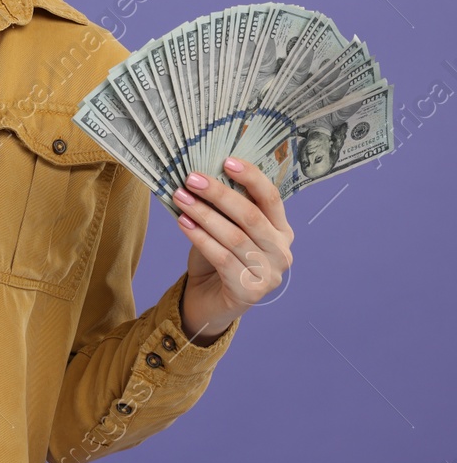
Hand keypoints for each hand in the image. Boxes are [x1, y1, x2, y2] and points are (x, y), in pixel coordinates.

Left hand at [172, 157, 294, 345]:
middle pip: (251, 216)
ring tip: (180, 198)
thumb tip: (201, 175)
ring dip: (203, 214)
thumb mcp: (223, 228)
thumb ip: (223, 208)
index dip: (251, 177)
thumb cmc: (217, 258)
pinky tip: (183, 223)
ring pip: (234, 236)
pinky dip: (200, 238)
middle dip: (219, 194)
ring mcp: (270, 274)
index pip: (271, 198)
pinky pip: (222, 258)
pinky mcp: (250, 291)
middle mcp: (282, 251)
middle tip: (191, 178)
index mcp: (281, 230)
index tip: (226, 160)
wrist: (210, 302)